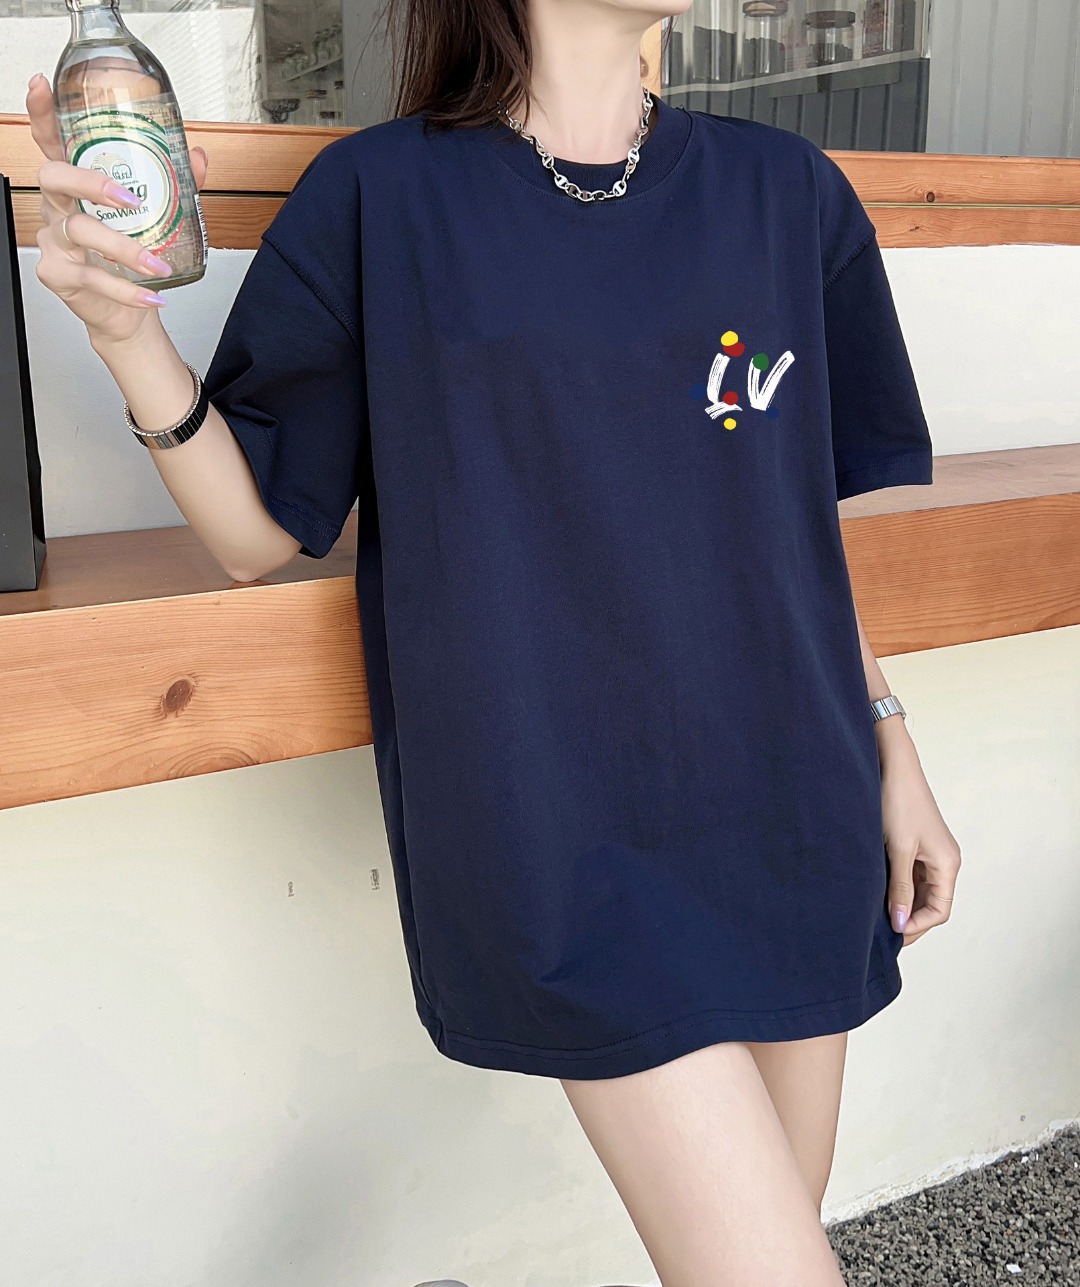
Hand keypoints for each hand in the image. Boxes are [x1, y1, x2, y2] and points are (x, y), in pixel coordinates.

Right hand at [24, 71, 208, 345]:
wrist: (126, 311)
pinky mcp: (59, 275)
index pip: (52, 142)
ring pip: (78, 230)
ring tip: (156, 264)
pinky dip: (126, 290)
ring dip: (122, 247)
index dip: (43, 114)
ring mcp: (54, 241)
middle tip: (129, 199)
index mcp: (75, 186)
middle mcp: (57, 208)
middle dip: (88, 182)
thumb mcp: (154, 218)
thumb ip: (174, 185)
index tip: (42, 86)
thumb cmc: (131, 257)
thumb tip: (197, 157)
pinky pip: (91, 277)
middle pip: (52, 178)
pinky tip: (151, 295)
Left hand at [878, 722, 961, 945]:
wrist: (892, 766)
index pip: (940, 911)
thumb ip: (900, 888)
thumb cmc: (898, 803)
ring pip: (919, 890)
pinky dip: (897, 886)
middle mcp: (943, 861)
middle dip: (908, 918)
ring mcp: (930, 853)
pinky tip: (877, 891)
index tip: (892, 934)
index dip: (917, 926)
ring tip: (876, 914)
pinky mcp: (916, 845)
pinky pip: (910, 875)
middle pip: (930, 903)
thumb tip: (900, 923)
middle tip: (881, 931)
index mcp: (947, 864)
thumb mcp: (898, 850)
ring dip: (901, 903)